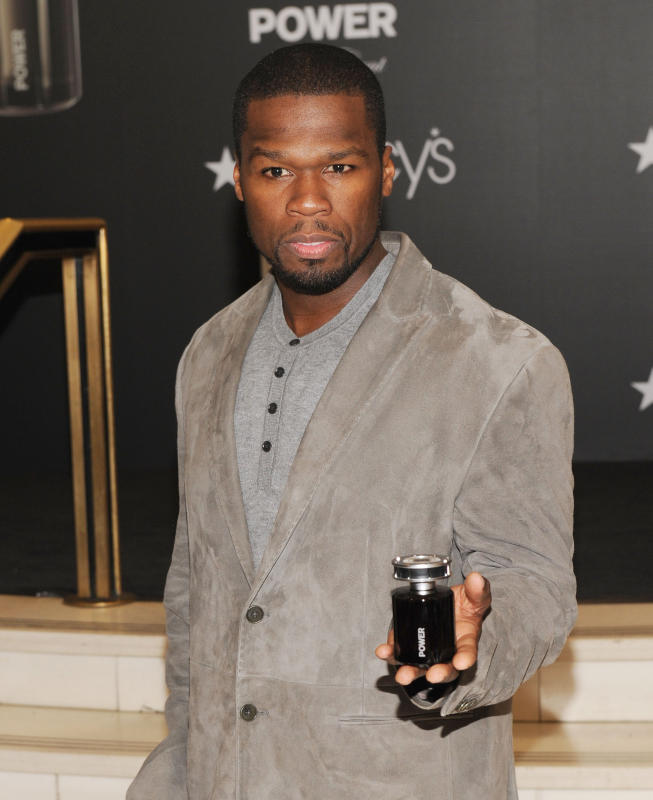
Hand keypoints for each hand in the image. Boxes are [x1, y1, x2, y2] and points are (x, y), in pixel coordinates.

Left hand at [374, 572, 490, 685]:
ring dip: (411, 672)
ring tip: (403, 675)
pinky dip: (392, 653)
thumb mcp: (474, 596)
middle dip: (439, 674)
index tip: (461, 662)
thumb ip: (477, 590)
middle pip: (445, 669)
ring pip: (421, 667)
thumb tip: (476, 579)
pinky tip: (384, 651)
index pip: (467, 653)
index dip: (465, 659)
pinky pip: (401, 653)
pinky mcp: (410, 645)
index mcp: (466, 642)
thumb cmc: (465, 606)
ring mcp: (427, 651)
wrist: (449, 605)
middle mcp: (447, 652)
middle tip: (432, 676)